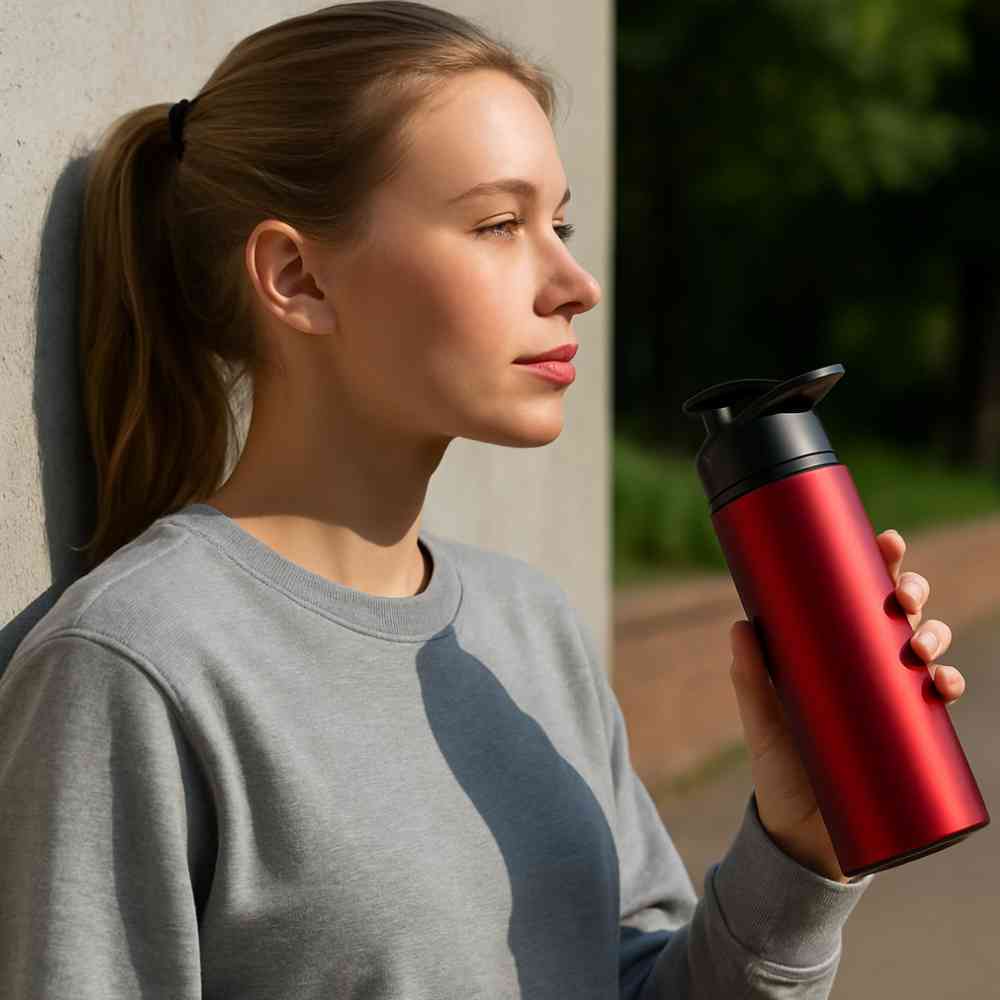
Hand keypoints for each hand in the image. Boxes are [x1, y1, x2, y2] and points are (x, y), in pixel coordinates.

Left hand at [728, 528, 964, 883]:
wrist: (802, 834)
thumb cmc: (780, 766)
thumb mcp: (761, 718)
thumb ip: (749, 677)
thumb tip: (740, 625)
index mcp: (833, 649)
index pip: (859, 596)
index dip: (880, 564)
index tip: (888, 541)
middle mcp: (867, 666)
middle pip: (901, 614)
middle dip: (912, 594)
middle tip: (901, 600)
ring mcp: (893, 698)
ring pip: (928, 649)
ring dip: (934, 637)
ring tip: (916, 647)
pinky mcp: (912, 734)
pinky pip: (941, 700)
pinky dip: (949, 684)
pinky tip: (942, 684)